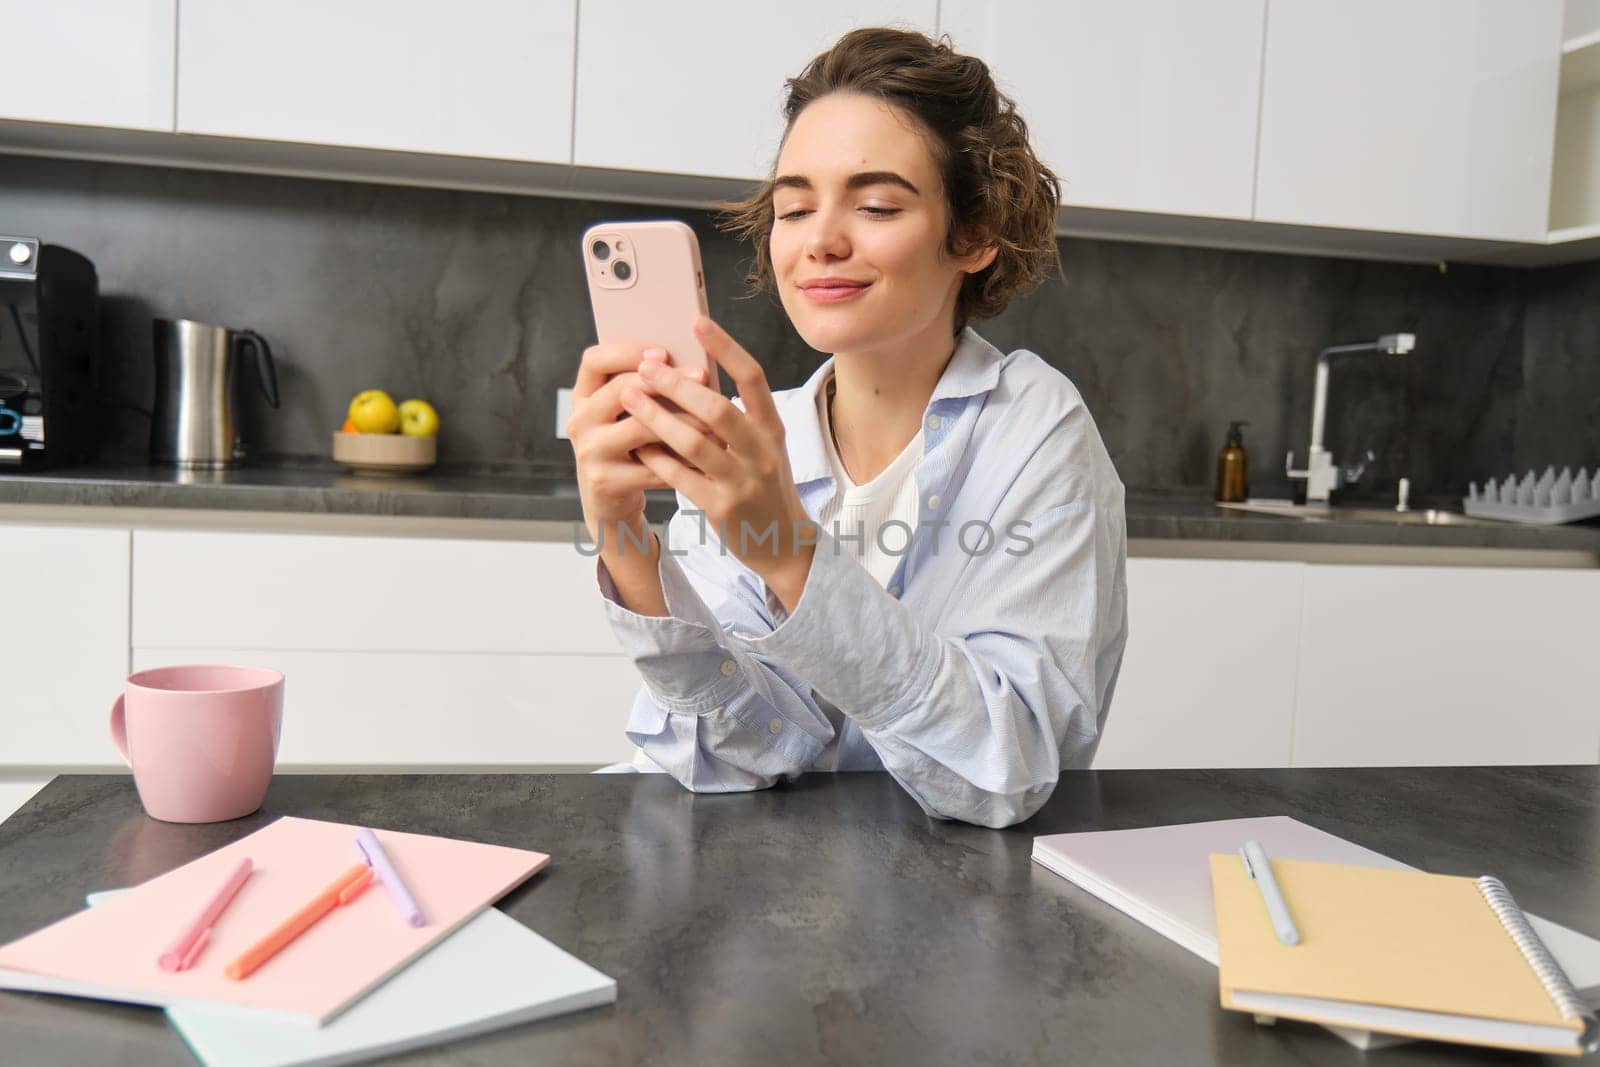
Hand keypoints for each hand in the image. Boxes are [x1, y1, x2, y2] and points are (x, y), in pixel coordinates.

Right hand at [568, 341, 709, 548]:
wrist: (610, 502)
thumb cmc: (628, 448)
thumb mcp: (626, 416)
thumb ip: (646, 391)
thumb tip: (691, 367)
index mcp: (583, 396)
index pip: (594, 360)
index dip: (627, 352)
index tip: (663, 352)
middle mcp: (579, 421)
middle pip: (619, 389)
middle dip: (665, 381)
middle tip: (702, 374)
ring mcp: (589, 452)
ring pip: (639, 428)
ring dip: (681, 420)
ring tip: (713, 417)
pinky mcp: (606, 482)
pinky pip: (652, 466)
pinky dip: (682, 460)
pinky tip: (707, 452)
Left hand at [618, 316, 816, 608]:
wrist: (781, 542)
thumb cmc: (764, 486)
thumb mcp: (763, 446)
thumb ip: (738, 416)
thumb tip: (692, 376)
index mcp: (772, 428)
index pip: (753, 377)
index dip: (725, 347)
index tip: (696, 322)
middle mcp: (762, 451)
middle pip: (717, 408)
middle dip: (676, 384)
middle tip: (645, 366)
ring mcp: (743, 481)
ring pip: (694, 442)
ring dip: (657, 418)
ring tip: (629, 398)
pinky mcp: (722, 508)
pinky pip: (681, 478)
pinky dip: (657, 458)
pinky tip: (638, 445)